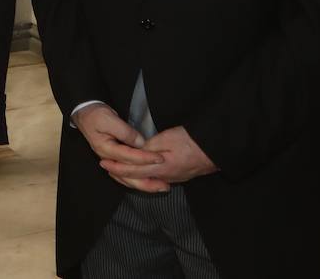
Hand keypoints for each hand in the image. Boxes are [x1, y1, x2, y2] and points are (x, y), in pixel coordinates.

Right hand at [73, 104, 167, 192]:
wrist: (85, 114)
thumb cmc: (96, 115)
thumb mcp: (110, 119)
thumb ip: (125, 132)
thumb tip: (141, 143)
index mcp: (106, 149)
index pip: (129, 157)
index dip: (145, 158)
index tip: (160, 158)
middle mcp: (108, 158)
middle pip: (129, 176)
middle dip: (148, 181)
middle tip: (164, 185)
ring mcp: (111, 160)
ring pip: (128, 179)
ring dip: (144, 184)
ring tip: (160, 187)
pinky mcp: (114, 159)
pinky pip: (126, 175)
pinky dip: (137, 181)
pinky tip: (148, 183)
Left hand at [99, 126, 216, 190]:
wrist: (216, 149)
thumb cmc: (192, 141)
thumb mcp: (167, 139)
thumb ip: (149, 147)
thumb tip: (136, 152)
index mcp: (161, 169)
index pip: (133, 170)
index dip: (117, 167)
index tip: (104, 162)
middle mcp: (165, 178)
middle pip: (138, 179)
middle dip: (121, 174)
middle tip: (107, 168)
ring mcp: (173, 179)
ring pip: (147, 181)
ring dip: (131, 177)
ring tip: (119, 171)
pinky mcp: (179, 176)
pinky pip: (156, 179)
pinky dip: (144, 177)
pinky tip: (141, 174)